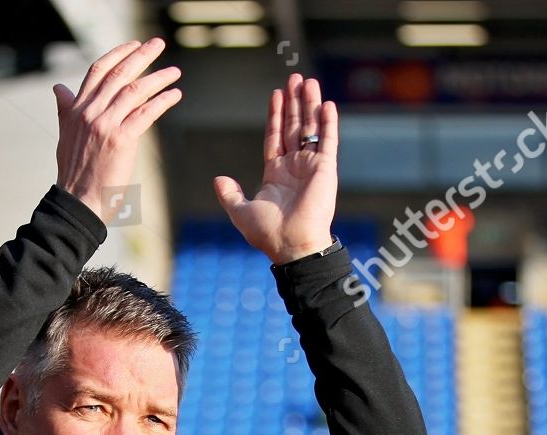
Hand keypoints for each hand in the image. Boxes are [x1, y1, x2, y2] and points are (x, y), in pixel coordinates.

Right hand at [55, 38, 181, 223]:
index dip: (117, 54)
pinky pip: (145, 114)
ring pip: (135, 91)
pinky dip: (162, 101)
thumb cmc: (74, 171)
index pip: (98, 70)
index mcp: (77, 109)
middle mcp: (90, 112)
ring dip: (158, 78)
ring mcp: (105, 125)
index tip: (134, 45)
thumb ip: (66, 109)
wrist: (78, 200)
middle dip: (141, 56)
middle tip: (159, 44)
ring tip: (174, 72)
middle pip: (119, 74)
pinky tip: (175, 95)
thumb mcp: (65, 134)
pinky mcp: (121, 140)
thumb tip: (59, 88)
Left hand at [213, 74, 337, 264]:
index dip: (276, 115)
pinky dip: (327, 123)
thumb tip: (218, 179)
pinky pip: (328, 141)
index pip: (275, 136)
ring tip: (308, 81)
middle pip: (294, 126)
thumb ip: (230, 194)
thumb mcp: (241, 211)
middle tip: (294, 77)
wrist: (291, 245)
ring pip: (310, 128)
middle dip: (294, 102)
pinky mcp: (325, 169)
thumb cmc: (267, 232)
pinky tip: (326, 104)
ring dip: (309, 104)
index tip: (276, 94)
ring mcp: (311, 166)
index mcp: (276, 173)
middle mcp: (295, 166)